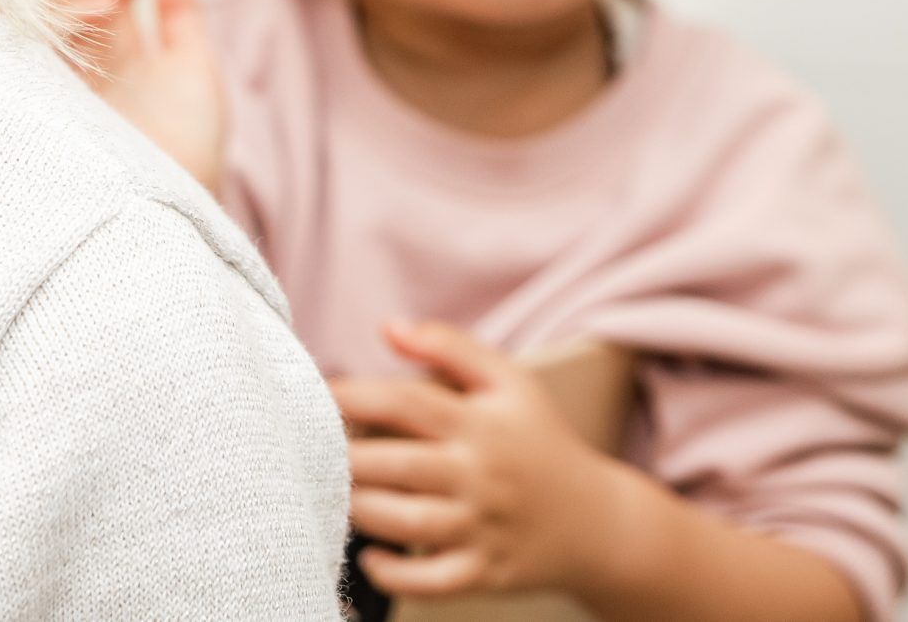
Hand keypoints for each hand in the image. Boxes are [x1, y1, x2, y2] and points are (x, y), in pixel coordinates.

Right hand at [47, 0, 226, 194]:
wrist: (179, 210)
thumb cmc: (191, 151)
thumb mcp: (196, 73)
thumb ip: (182, 18)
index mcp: (118, 49)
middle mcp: (85, 55)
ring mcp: (63, 72)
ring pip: (56, 6)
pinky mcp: (46, 93)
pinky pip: (43, 39)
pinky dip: (74, 15)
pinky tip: (109, 1)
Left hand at [331, 321, 623, 600]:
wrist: (599, 521)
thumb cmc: (540, 441)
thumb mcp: (510, 381)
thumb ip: (449, 346)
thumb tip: (387, 327)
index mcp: (479, 422)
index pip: (405, 402)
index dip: (351, 396)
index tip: (314, 396)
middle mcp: (480, 474)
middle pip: (396, 464)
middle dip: (342, 458)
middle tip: (308, 454)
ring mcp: (484, 526)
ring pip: (406, 522)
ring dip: (359, 511)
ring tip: (332, 496)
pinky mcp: (486, 571)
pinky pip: (432, 580)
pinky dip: (394, 574)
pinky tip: (369, 555)